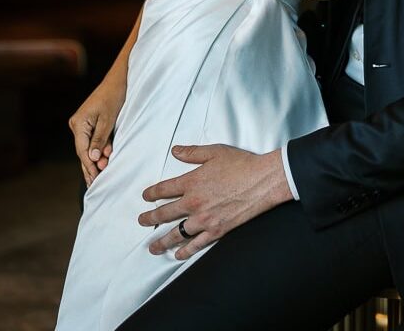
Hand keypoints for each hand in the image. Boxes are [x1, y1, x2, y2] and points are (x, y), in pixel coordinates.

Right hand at [68, 79, 124, 185]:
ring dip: (96, 160)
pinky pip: (92, 140)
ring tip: (100, 176)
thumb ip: (100, 139)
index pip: (82, 150)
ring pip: (88, 147)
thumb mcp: (109, 119)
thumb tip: (93, 158)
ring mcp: (82, 123)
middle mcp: (77, 124)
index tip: (96, 179)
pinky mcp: (90, 123)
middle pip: (83, 151)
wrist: (119, 79)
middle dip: (91, 166)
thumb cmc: (115, 96)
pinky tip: (102, 162)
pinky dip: (98, 150)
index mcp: (78, 123)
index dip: (90, 165)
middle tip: (97, 184)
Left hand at [138, 144, 291, 259]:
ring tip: (153, 246)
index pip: (164, 189)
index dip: (152, 193)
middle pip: (165, 213)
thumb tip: (175, 151)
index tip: (145, 197)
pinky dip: (185, 251)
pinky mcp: (216, 230)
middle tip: (142, 221)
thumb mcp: (215, 152)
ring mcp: (204, 219)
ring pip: (176, 233)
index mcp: (191, 182)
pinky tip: (178, 254)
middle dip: (150, 218)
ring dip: (162, 240)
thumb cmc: (240, 164)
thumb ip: (192, 152)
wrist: (261, 181)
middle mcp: (193, 202)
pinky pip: (196, 244)